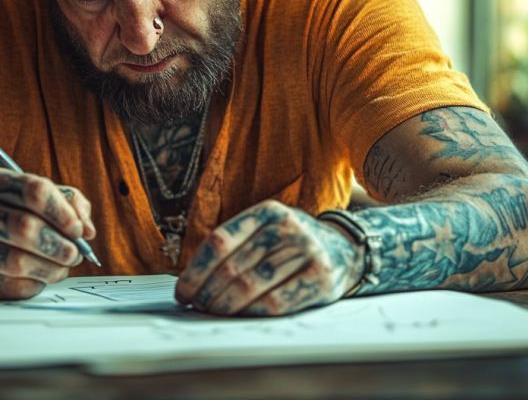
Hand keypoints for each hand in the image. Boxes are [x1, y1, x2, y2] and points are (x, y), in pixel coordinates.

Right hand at [0, 168, 95, 298]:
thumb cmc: (10, 213)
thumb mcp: (38, 196)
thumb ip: (70, 204)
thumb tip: (88, 230)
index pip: (34, 191)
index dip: (63, 213)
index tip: (78, 230)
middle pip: (24, 228)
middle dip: (59, 246)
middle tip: (75, 254)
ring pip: (17, 262)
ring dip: (50, 269)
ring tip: (61, 268)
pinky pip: (8, 285)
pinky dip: (33, 284)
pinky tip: (37, 277)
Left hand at [174, 200, 363, 315]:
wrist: (345, 249)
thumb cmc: (292, 243)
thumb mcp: (267, 229)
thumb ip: (236, 245)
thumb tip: (192, 280)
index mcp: (268, 211)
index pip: (220, 241)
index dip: (196, 270)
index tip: (182, 290)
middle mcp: (288, 227)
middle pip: (232, 267)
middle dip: (207, 292)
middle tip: (196, 305)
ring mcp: (307, 252)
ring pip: (251, 286)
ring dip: (225, 305)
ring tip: (212, 312)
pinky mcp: (320, 279)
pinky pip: (275, 303)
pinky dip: (251, 313)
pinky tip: (240, 316)